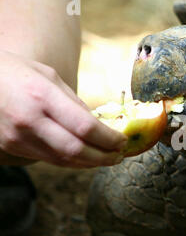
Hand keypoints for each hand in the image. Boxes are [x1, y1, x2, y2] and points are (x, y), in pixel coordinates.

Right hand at [0, 50, 126, 167]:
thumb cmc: (16, 72)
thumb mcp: (49, 76)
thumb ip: (75, 103)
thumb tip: (101, 125)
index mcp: (43, 96)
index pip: (85, 127)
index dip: (109, 138)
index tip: (123, 140)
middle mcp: (30, 120)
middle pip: (76, 150)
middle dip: (104, 157)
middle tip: (120, 155)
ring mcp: (18, 136)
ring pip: (63, 161)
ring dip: (90, 163)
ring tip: (108, 159)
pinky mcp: (12, 146)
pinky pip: (49, 159)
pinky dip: (72, 161)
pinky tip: (85, 157)